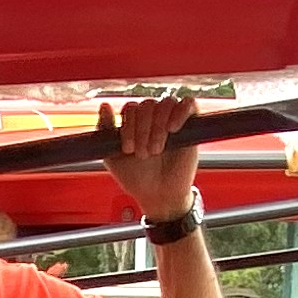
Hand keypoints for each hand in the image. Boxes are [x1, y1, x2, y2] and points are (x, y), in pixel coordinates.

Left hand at [98, 94, 202, 225]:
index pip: (131, 108)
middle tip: (144, 154)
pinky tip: (172, 128)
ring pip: (166, 103)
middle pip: (148, 104)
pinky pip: (189, 104)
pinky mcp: (192, 125)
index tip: (128, 149)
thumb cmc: (137, 178)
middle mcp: (154, 117)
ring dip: (158, 125)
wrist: (158, 195)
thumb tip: (105, 105)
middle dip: (143, 129)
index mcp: (136, 122)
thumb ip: (105, 130)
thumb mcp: (112, 156)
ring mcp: (173, 119)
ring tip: (157, 149)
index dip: (129, 126)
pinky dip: (181, 112)